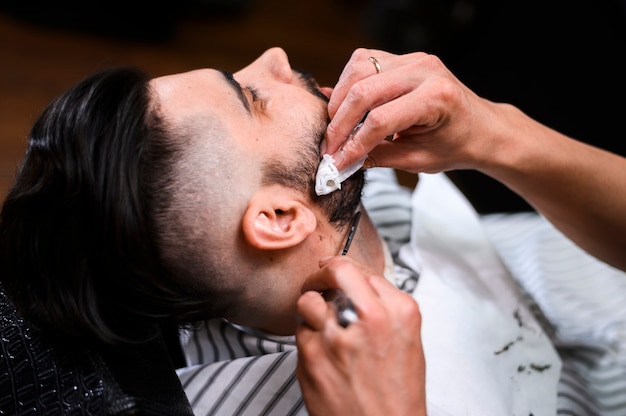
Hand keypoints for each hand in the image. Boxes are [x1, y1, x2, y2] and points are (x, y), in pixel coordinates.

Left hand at [295, 256, 425, 415]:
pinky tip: (321, 352)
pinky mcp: (312, 356)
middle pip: (336, 271)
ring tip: (320, 323)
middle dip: (322, 273)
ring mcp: (337, 336)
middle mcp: (370, 319)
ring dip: (311, 309)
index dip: (345, 270)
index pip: (363, 270)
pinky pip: (300, 331)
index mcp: (399, 312)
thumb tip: (355, 286)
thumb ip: (383, 308)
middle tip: (318, 280)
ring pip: (309, 300)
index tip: (335, 271)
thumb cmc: (397, 395)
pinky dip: (307, 337)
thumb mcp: (407, 342)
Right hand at [322, 48, 499, 173]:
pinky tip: (347, 107)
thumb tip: (342, 161)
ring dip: (340, 101)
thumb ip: (378, 157)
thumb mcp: (418, 161)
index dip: (353, 143)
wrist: (479, 127)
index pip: (380, 120)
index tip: (337, 162)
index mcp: (436, 98)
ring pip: (358, 70)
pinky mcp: (403, 57)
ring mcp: (413, 59)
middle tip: (329, 148)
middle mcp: (424, 70)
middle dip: (339, 124)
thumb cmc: (455, 144)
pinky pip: (364, 63)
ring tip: (337, 129)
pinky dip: (348, 85)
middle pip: (363, 92)